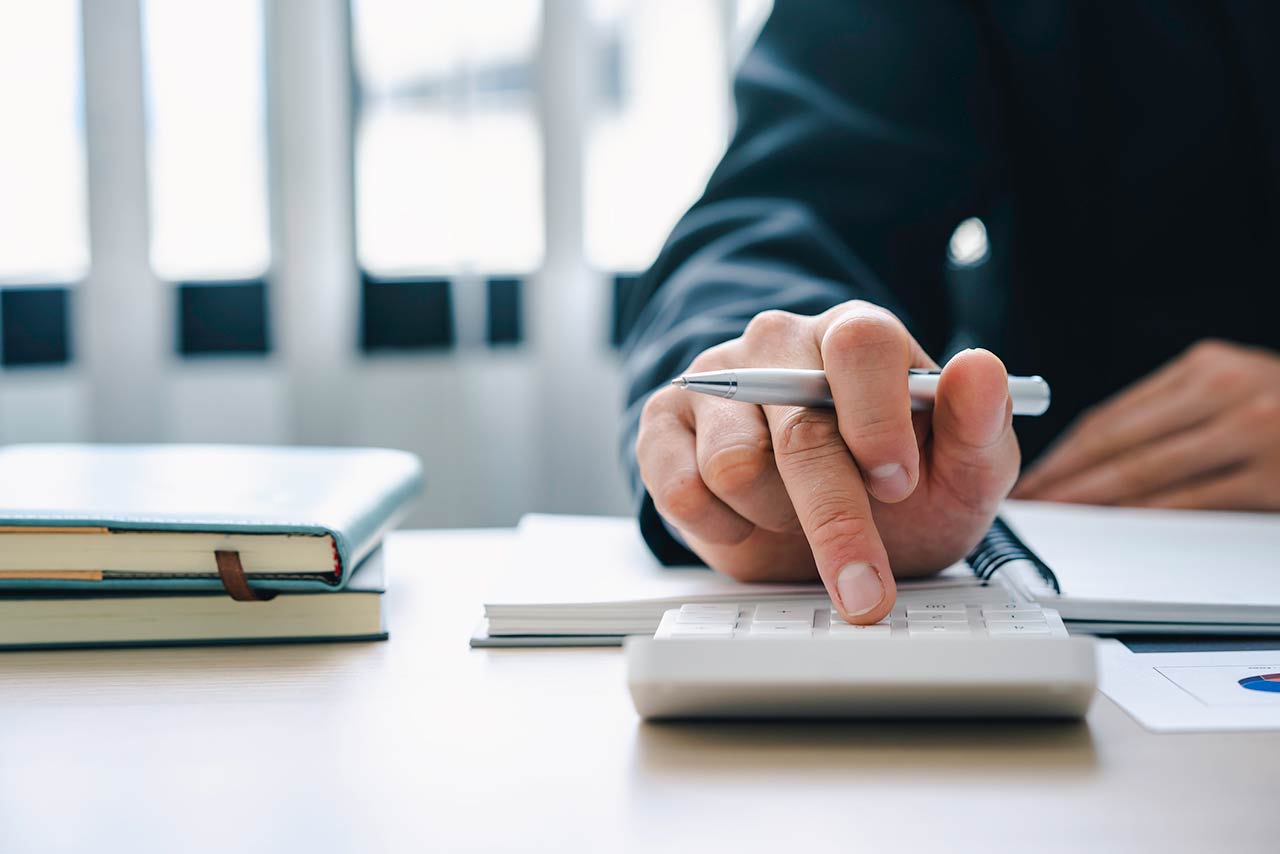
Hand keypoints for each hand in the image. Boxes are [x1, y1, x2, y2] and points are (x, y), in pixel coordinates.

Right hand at [635, 301, 1019, 623]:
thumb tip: (980, 371)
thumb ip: (979, 426)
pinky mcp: (663, 423)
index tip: (898, 485)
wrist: (824, 516)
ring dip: (777, 517)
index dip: (877, 420)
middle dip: (837, 522)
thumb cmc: (897, 487)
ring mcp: (714, 380)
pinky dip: (722, 526)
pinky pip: (680, 488)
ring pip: (733, 465)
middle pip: (798, 430)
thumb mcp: (961, 471)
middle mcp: (779, 344)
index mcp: (855, 334)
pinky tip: (748, 519)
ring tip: (799, 517)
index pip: (860, 344)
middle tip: (866, 591)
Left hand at [1014, 340, 1279, 509]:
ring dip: (1093, 499)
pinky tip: (1117, 526)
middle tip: (1028, 500)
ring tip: (1059, 516)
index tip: (1032, 472)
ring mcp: (1254, 433)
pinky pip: (1191, 501)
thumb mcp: (1235, 387)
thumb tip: (1096, 451)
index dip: (1065, 449)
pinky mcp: (1274, 478)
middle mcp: (1228, 391)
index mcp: (1208, 368)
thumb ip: (1176, 409)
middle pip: (1119, 442)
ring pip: (1147, 473)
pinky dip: (1145, 515)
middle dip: (1066, 476)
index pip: (1114, 414)